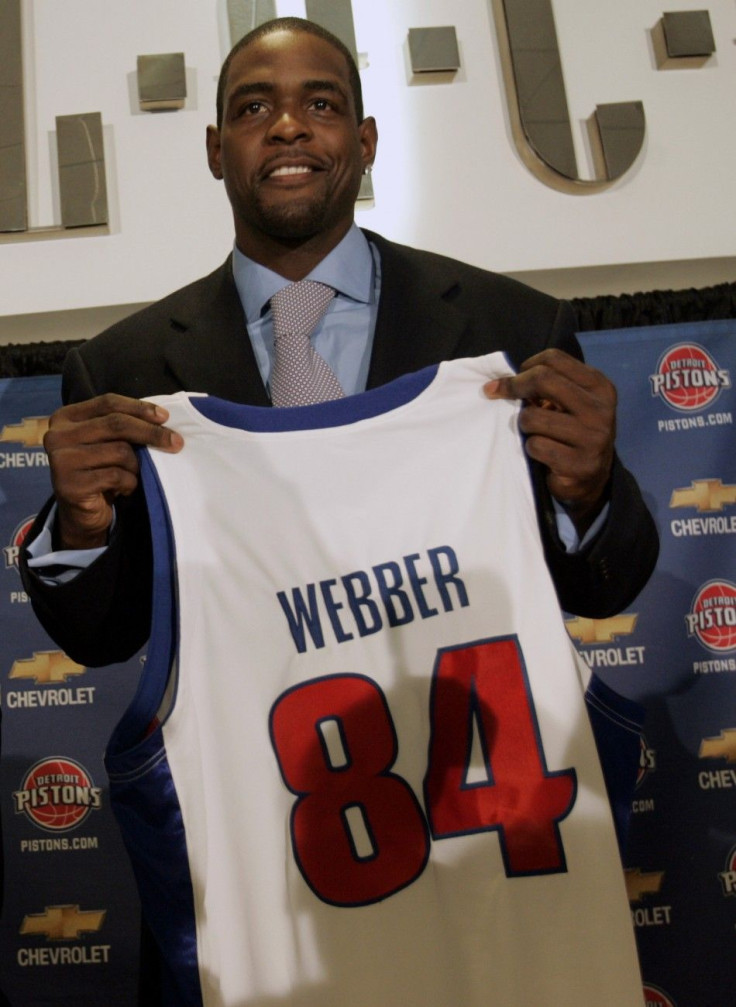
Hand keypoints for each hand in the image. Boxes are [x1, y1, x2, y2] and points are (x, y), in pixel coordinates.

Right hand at [43, 394, 183, 549]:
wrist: (82, 514)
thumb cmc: (100, 472)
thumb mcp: (108, 443)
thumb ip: (123, 427)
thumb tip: (162, 419)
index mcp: (66, 417)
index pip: (108, 403)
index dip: (139, 408)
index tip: (166, 417)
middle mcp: (57, 435)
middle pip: (116, 424)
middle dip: (151, 433)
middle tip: (176, 443)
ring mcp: (61, 461)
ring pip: (120, 451)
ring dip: (137, 466)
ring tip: (133, 475)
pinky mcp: (70, 485)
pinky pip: (116, 476)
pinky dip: (130, 483)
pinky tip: (125, 489)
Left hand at [484, 348, 615, 534]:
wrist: (592, 478)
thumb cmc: (573, 432)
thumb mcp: (570, 402)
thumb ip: (547, 386)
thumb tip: (499, 381)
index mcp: (599, 386)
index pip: (554, 359)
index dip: (525, 366)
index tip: (513, 379)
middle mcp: (600, 409)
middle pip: (543, 379)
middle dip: (515, 387)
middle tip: (499, 394)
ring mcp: (592, 438)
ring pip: (532, 417)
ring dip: (524, 425)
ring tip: (534, 432)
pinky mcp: (579, 465)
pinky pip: (535, 446)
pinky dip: (531, 449)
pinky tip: (542, 453)